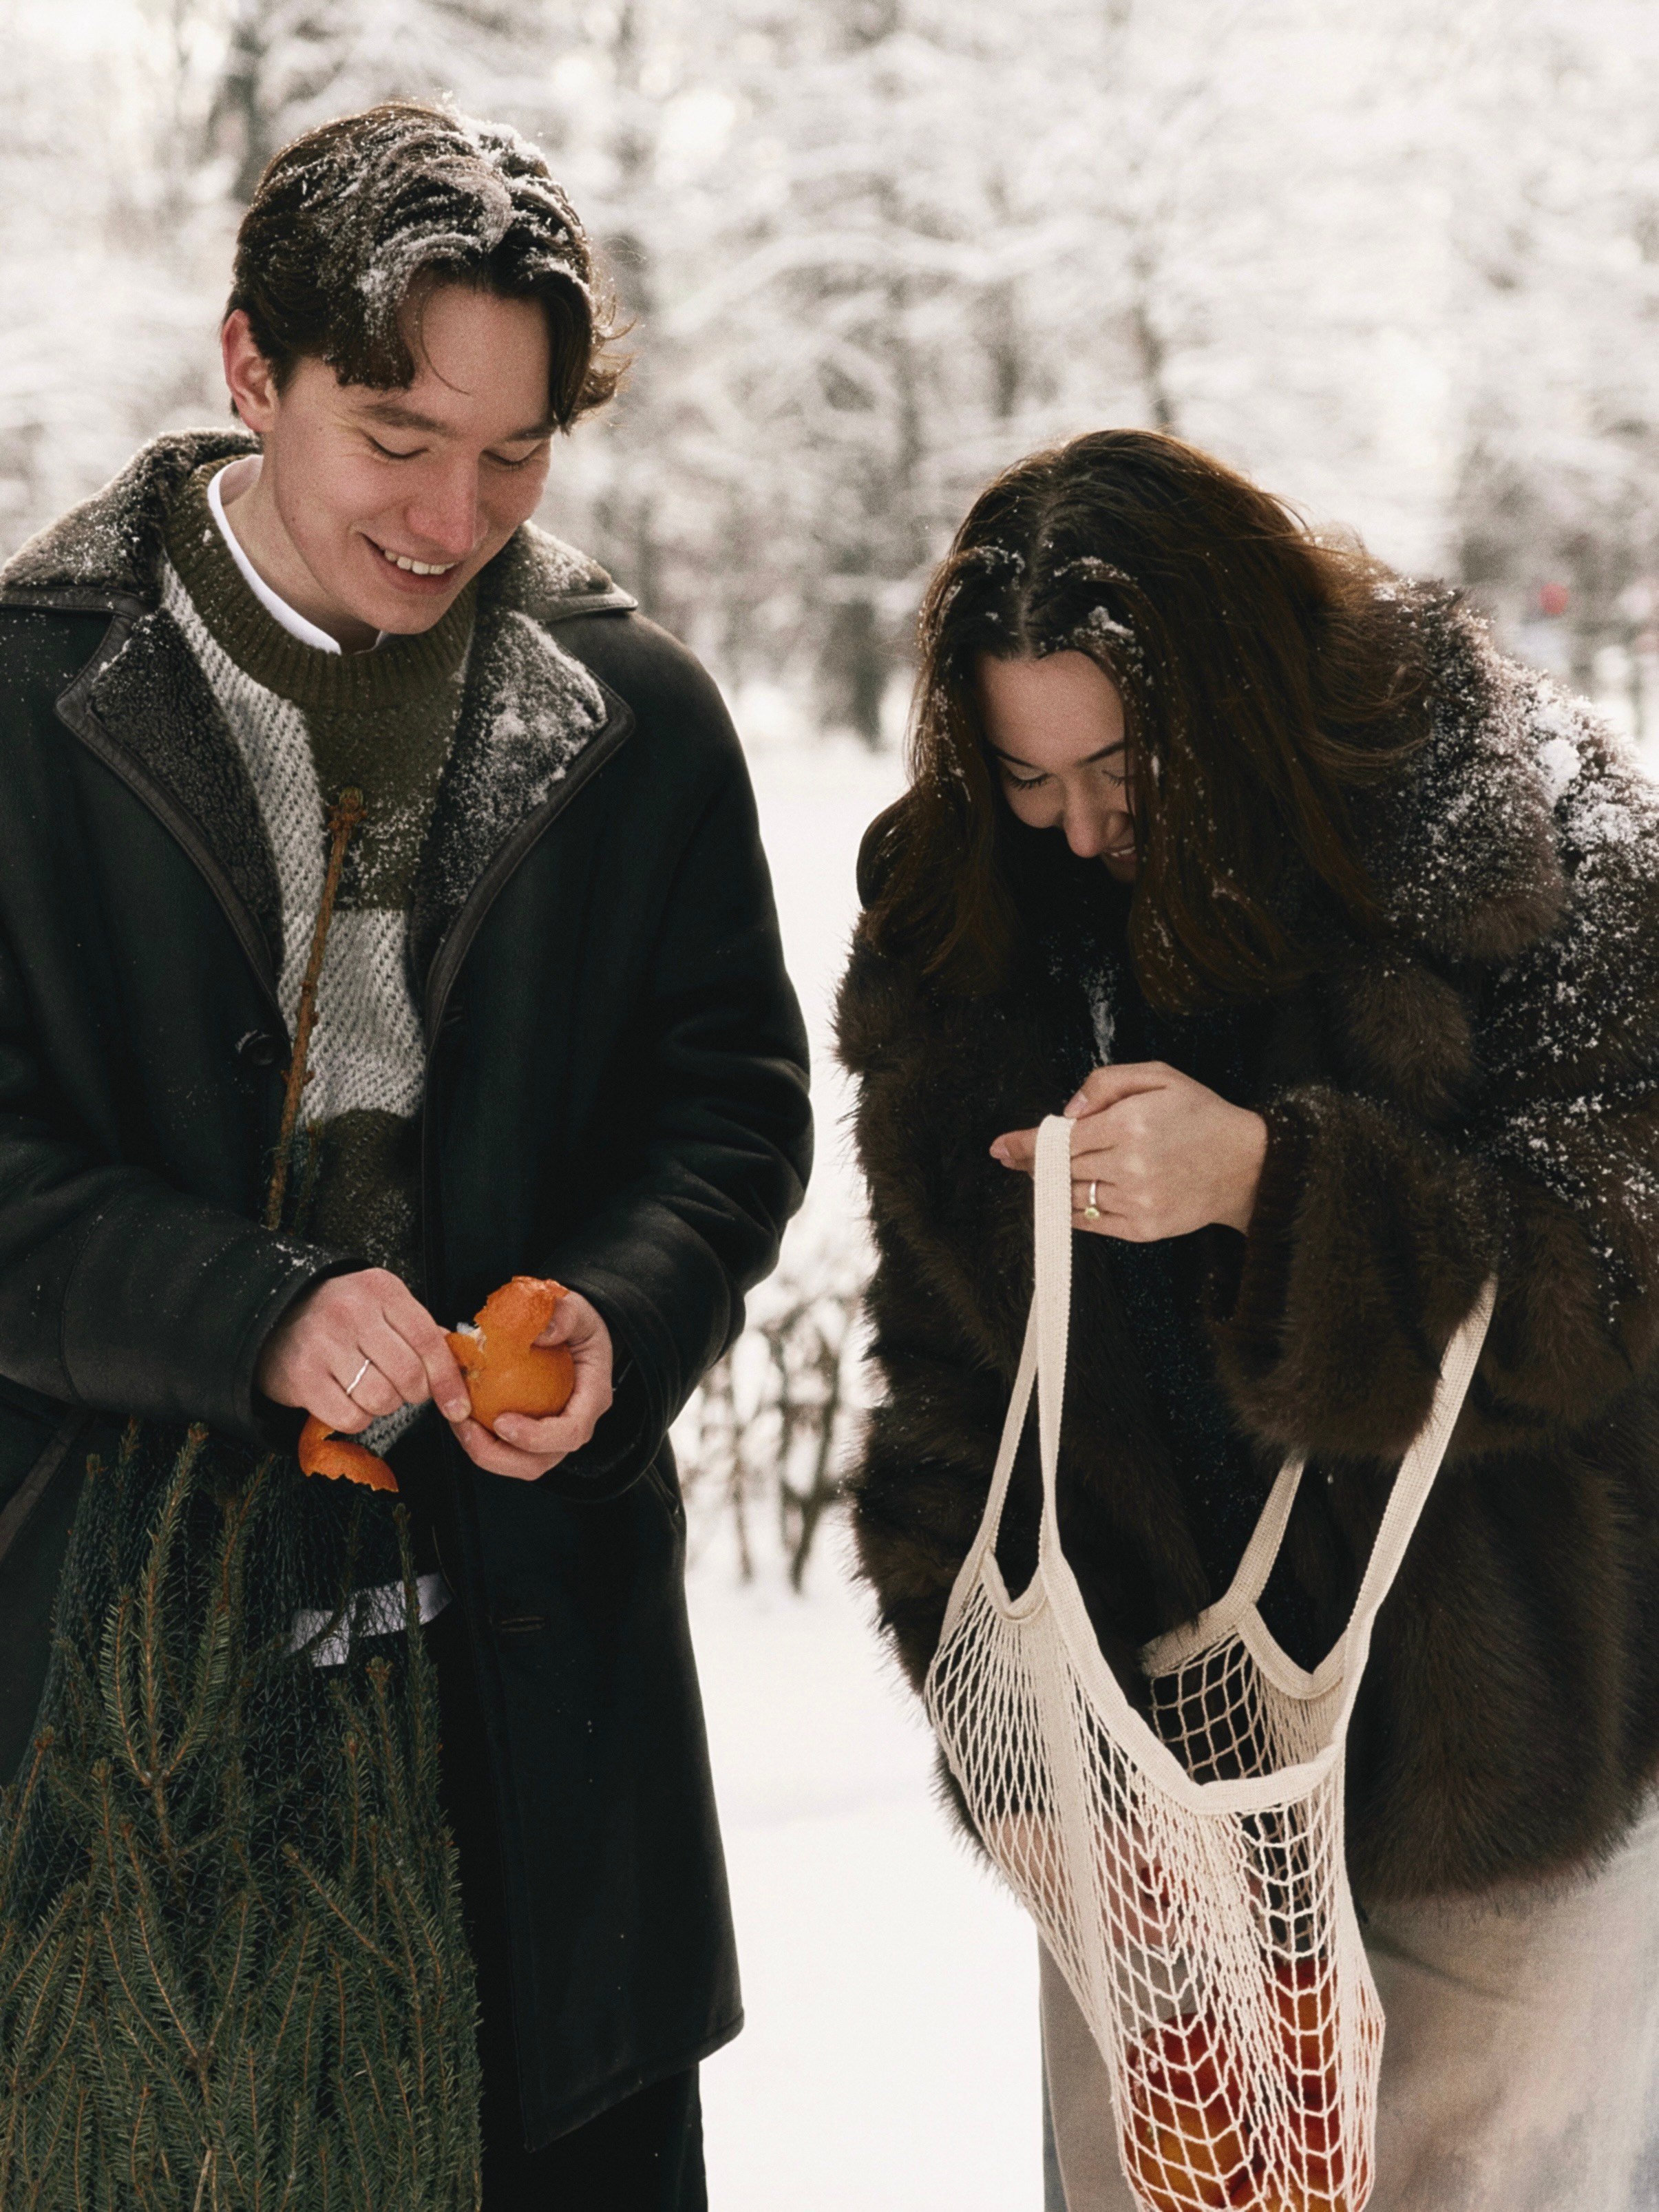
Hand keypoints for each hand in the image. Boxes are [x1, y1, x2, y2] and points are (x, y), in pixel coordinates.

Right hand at [256, 1267, 470, 1430]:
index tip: (458, 1406)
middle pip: (408, 1374)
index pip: (428, 1340)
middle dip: (414, 1393)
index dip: (448, 1379)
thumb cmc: (340, 1315)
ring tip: (371, 1389)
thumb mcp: (382, 1306)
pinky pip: (350, 1417)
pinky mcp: (302, 1376)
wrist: (274, 1317)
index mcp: (381, 1290)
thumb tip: (462, 1364)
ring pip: (381, 1399)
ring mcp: (324, 1344)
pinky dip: (357, 1418)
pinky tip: (349, 1400)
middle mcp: (352, 1313)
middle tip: (403, 1389)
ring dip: (384, 1405)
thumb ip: (420, 1330)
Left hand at [449, 1290, 614, 1482]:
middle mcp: (575, 1422)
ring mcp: (553, 1433)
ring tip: (460, 1425)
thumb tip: (543, 1332)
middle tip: (468, 1429)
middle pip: (541, 1461)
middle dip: (500, 1456)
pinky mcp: (532, 1433)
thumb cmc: (575, 1323)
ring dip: (485, 1452)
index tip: (503, 1422)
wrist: (570, 1330)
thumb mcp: (574, 1308)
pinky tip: (462, 1418)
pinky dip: (481, 1441)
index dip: (537, 1437)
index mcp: (592, 1397)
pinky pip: (506, 1449)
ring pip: (520, 1463)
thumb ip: (564, 1314)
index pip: (572, 1431)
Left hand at [989, 1062, 1266, 1240]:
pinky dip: (1074, 1208)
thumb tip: (1068, 1111)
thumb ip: (1106, 1083)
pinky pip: (1090, 1221)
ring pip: (1071, 1195)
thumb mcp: (1159, 1076)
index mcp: (1129, 1123)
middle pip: (1059, 1168)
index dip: (1025, 1143)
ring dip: (1051, 1186)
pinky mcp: (1142, 1228)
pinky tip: (1072, 1195)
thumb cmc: (1201, 1115)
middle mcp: (1128, 1164)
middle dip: (1032, 1163)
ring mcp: (1135, 1200)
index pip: (1059, 1137)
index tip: (1001, 1146)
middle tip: (1014, 1157)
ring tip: (1045, 1174)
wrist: (1248, 1165)